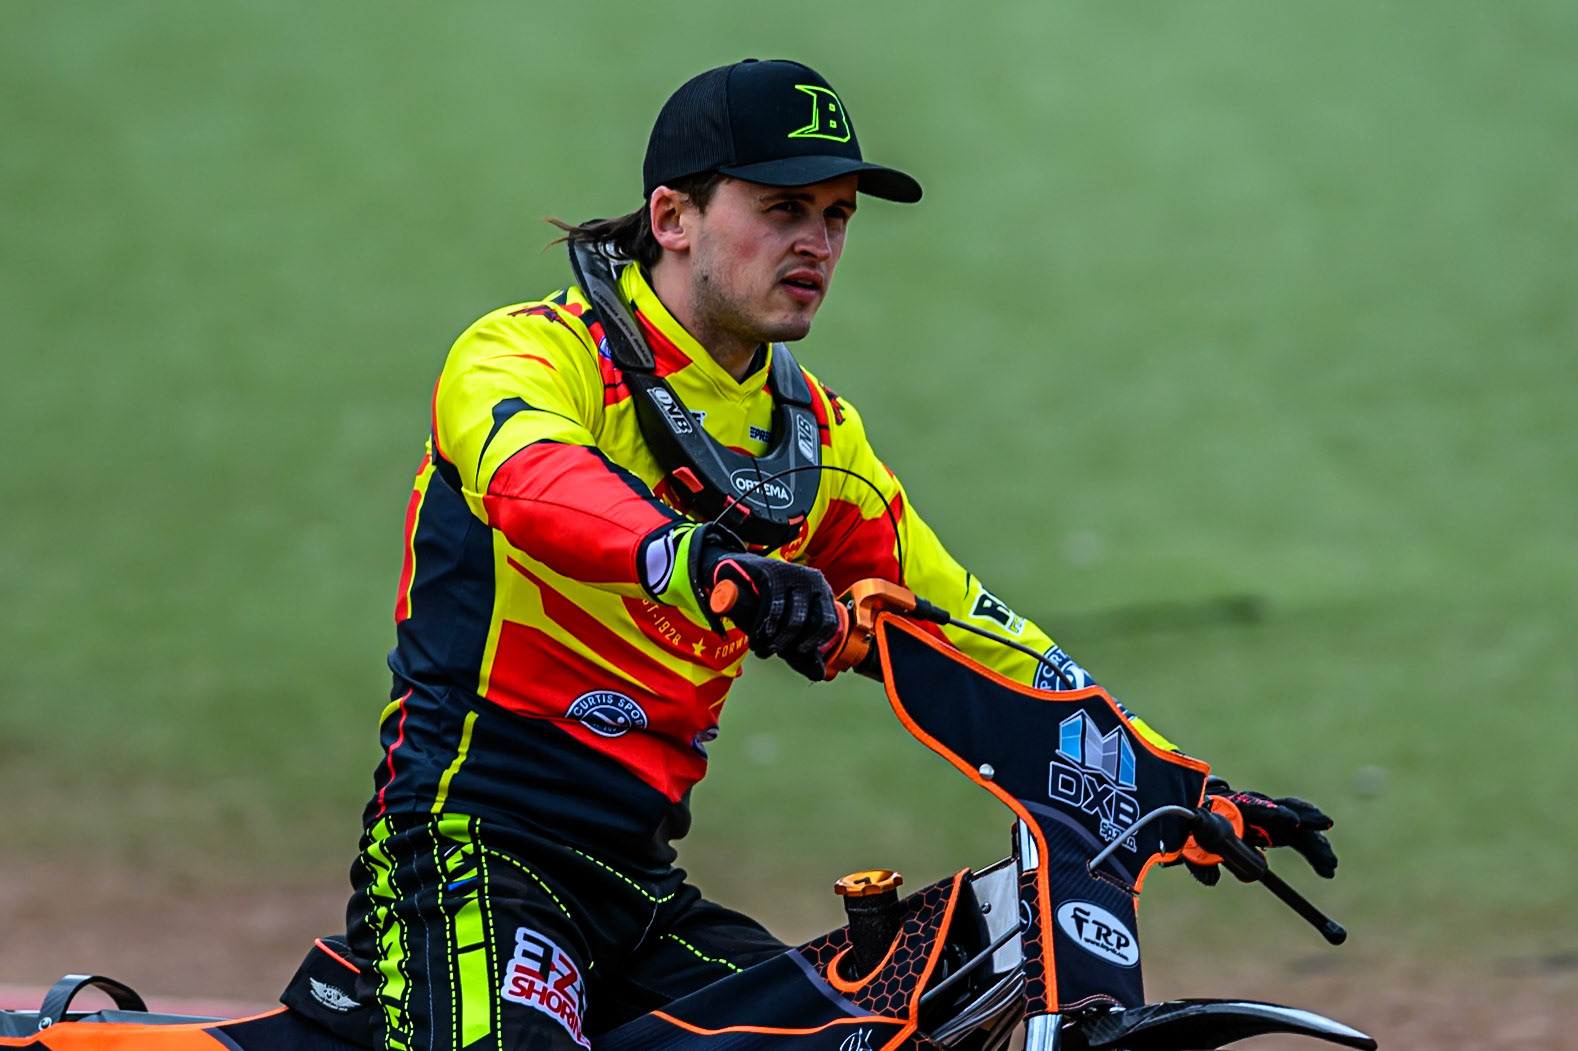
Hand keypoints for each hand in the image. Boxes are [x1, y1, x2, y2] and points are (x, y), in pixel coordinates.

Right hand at [703, 549, 839, 681]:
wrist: (737, 574)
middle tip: (776, 650)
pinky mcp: (772, 573)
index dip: (814, 642)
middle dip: (793, 643)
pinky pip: (773, 608)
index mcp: (822, 593)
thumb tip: (820, 674)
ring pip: (793, 620)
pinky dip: (764, 629)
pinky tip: (756, 640)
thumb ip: (803, 652)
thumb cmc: (767, 604)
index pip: (830, 623)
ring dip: (776, 641)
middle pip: (813, 623)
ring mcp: (793, 575)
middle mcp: (812, 581)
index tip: (797, 650)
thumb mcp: (787, 628)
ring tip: (762, 649)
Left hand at [1182, 778, 1337, 885]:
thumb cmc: (1194, 829)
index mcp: (1233, 806)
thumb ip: (1199, 860)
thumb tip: (1212, 879)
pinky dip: (1313, 848)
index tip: (1291, 821)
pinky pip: (1299, 836)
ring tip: (1329, 867)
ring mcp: (1268, 817)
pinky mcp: (1276, 828)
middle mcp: (1256, 808)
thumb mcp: (1191, 844)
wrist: (1197, 814)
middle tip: (1322, 841)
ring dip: (1315, 843)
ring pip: (1298, 825)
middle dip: (1307, 823)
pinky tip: (1326, 867)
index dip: (1273, 812)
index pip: (1255, 805)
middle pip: (1286, 812)